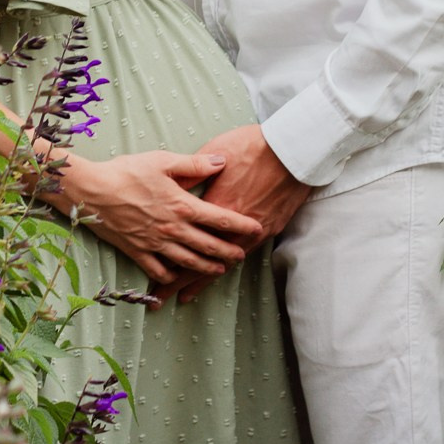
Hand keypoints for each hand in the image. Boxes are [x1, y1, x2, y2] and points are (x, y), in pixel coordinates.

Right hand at [51, 150, 264, 285]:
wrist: (91, 191)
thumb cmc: (126, 172)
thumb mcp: (163, 161)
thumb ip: (194, 164)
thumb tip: (222, 161)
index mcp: (181, 205)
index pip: (219, 218)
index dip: (241, 225)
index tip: (257, 227)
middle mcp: (172, 228)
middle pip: (208, 245)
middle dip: (228, 252)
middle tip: (243, 256)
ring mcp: (155, 243)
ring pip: (187, 261)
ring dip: (206, 267)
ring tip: (219, 270)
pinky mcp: (137, 251)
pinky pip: (157, 270)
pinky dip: (169, 276)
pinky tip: (176, 276)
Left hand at [159, 124, 310, 306]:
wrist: (294, 151)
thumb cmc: (254, 145)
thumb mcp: (217, 151)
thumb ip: (195, 170)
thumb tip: (177, 182)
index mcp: (214, 207)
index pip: (184, 240)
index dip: (165, 260)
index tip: (150, 271)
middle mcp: (230, 227)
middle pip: (198, 260)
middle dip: (177, 281)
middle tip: (160, 298)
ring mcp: (252, 231)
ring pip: (221, 264)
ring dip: (201, 281)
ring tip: (185, 296)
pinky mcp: (269, 229)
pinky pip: (243, 255)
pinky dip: (228, 267)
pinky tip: (222, 273)